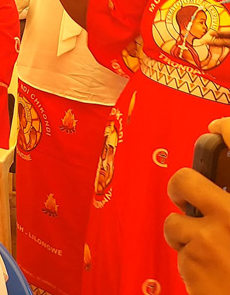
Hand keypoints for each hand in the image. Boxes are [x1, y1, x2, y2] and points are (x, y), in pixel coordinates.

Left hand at [164, 118, 229, 294]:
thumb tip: (220, 190)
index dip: (228, 131)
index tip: (218, 126)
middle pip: (184, 181)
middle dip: (179, 189)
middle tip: (185, 198)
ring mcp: (209, 237)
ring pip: (175, 223)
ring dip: (185, 237)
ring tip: (209, 252)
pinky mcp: (192, 261)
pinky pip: (180, 252)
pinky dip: (190, 261)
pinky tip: (210, 273)